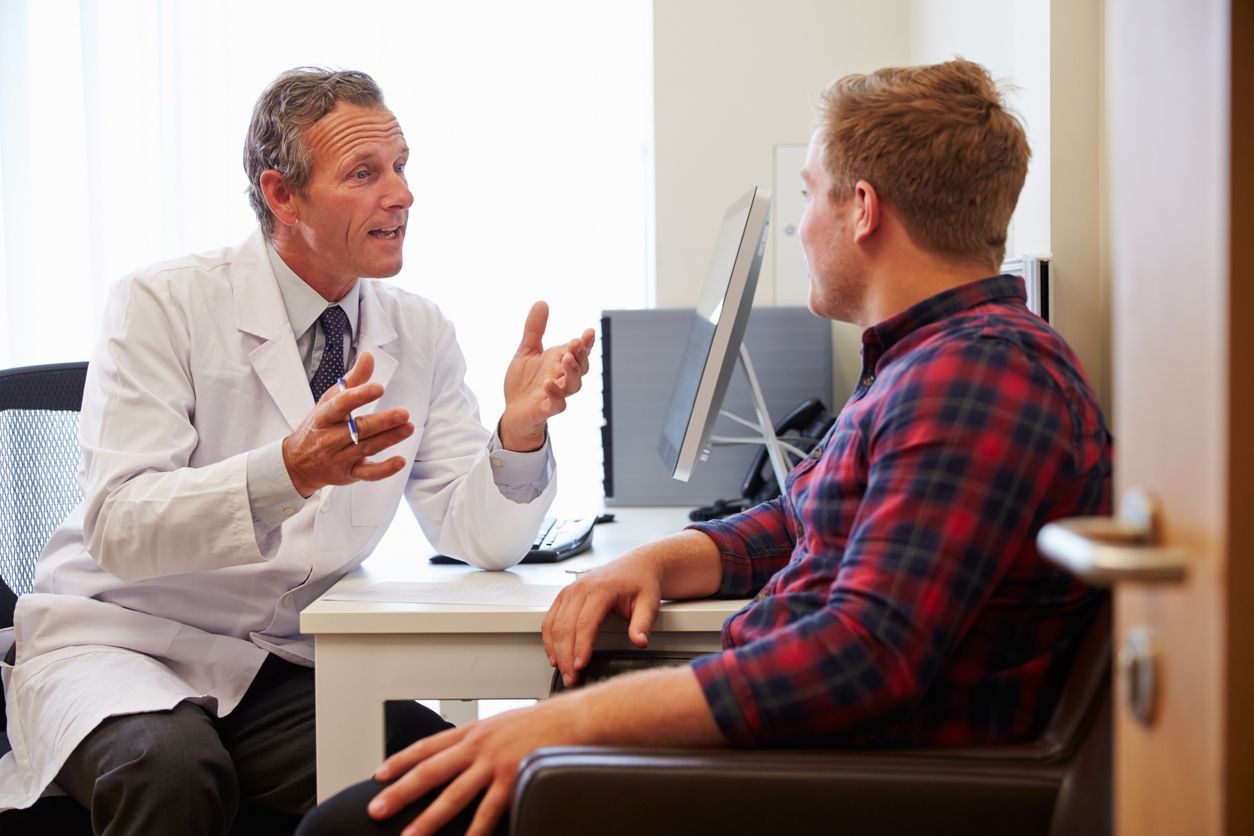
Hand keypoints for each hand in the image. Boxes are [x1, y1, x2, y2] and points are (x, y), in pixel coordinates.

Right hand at [281, 351, 414, 496]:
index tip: (378, 388)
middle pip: (358, 429)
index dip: (359, 396)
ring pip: (367, 448)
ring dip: (389, 439)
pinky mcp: (349, 474)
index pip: (340, 405)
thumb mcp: (328, 401)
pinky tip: (400, 460)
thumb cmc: (318, 427)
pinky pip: (368, 474)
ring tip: (408, 428)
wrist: (297, 464)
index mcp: (324, 417)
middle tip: (403, 414)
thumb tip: (369, 356)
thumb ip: (352, 381)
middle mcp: (330, 438)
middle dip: (382, 422)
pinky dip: (384, 469)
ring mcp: (340, 458)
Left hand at [368, 699, 582, 835]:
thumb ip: (477, 740)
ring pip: (454, 795)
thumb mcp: (500, 724)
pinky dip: (475, 831)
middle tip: (377, 809)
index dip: (400, 760)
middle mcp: (478, 746)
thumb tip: (458, 754)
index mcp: (473, 731)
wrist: (573, 718)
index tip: (379, 775)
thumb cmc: (540, 723)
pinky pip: (489, 811)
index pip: (427, 746)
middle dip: (401, 791)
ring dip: (428, 818)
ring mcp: (495, 764)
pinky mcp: (514, 780)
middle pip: (430, 771)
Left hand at [499, 301, 594, 451]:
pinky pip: (556, 404)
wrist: (512, 412)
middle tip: (576, 343)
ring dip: (572, 372)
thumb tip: (542, 302)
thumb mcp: (526, 351)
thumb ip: (534, 329)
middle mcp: (562, 378)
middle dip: (581, 355)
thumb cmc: (524, 382)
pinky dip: (555, 394)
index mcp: (560, 362)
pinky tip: (548, 383)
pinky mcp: (546, 409)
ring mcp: (556, 394)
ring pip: (573, 385)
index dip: (587, 343)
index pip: (579, 352)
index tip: (589, 332)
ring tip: (566, 359)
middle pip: (581, 367)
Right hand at [542, 550, 662, 686]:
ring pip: (554, 625)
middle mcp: (581, 588)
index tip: (580, 666)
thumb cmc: (642, 582)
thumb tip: (640, 641)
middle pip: (566, 627)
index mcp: (601, 589)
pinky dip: (549, 639)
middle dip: (566, 656)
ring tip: (563, 672)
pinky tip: (554, 655)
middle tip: (571, 678)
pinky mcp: (565, 596)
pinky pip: (550, 619)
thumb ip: (643, 624)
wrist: (637, 566)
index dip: (580, 647)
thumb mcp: (649, 603)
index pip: (585, 623)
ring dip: (555, 651)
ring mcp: (570, 591)